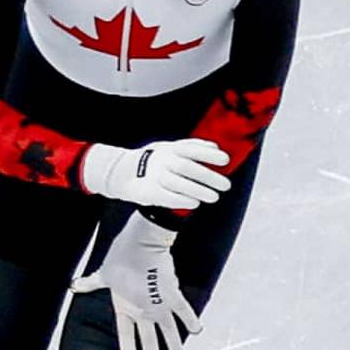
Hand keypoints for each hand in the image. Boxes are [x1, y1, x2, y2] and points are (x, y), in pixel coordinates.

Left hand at [71, 214, 199, 349]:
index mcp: (124, 308)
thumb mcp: (102, 273)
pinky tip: (196, 331)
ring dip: (175, 349)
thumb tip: (73, 286)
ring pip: (169, 333)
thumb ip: (90, 283)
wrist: (142, 244)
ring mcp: (159, 305)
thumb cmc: (120, 257)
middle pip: (149, 342)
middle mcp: (142, 312)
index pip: (126, 337)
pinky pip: (184, 312)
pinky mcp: (173, 294)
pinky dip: (191, 321)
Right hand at [78, 136, 229, 209]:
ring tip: (214, 197)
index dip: (208, 154)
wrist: (123, 172)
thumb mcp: (171, 148)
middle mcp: (162, 161)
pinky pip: (167, 197)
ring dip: (199, 190)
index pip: (191, 149)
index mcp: (169, 149)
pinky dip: (183, 200)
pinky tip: (195, 203)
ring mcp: (154, 176)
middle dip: (209, 177)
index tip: (226, 160)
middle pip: (188, 168)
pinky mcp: (148, 192)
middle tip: (226, 185)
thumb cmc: (156, 160)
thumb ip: (193, 146)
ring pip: (179, 183)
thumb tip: (216, 147)